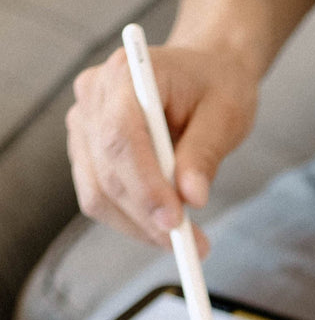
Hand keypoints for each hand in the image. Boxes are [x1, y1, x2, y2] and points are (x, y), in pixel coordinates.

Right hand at [66, 43, 259, 253]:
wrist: (204, 73)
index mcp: (127, 73)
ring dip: (140, 227)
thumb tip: (192, 198)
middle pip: (107, 171)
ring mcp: (85, 123)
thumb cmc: (217, 87)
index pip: (121, 137)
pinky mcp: (88, 150)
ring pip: (98, 192)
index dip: (145, 186)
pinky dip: (133, 221)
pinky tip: (167, 229)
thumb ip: (205, 154)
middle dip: (148, 217)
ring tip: (188, 242)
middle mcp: (93, 95)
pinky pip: (100, 197)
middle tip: (194, 246)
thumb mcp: (225, 115)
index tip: (176, 222)